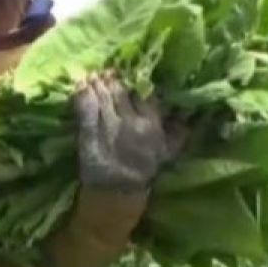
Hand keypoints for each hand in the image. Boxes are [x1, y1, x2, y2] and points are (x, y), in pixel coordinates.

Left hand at [73, 70, 186, 190]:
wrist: (118, 194)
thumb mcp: (167, 152)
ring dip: (96, 84)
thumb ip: (178, 132)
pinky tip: (80, 86)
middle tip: (106, 72)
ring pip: (102, 98)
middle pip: (120, 92)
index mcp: (152, 124)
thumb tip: (188, 114)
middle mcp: (131, 123)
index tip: (127, 74)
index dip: (134, 81)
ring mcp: (109, 128)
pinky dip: (82, 96)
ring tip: (92, 76)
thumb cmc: (143, 171)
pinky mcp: (89, 135)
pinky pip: (85, 110)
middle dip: (112, 80)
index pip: (144, 94)